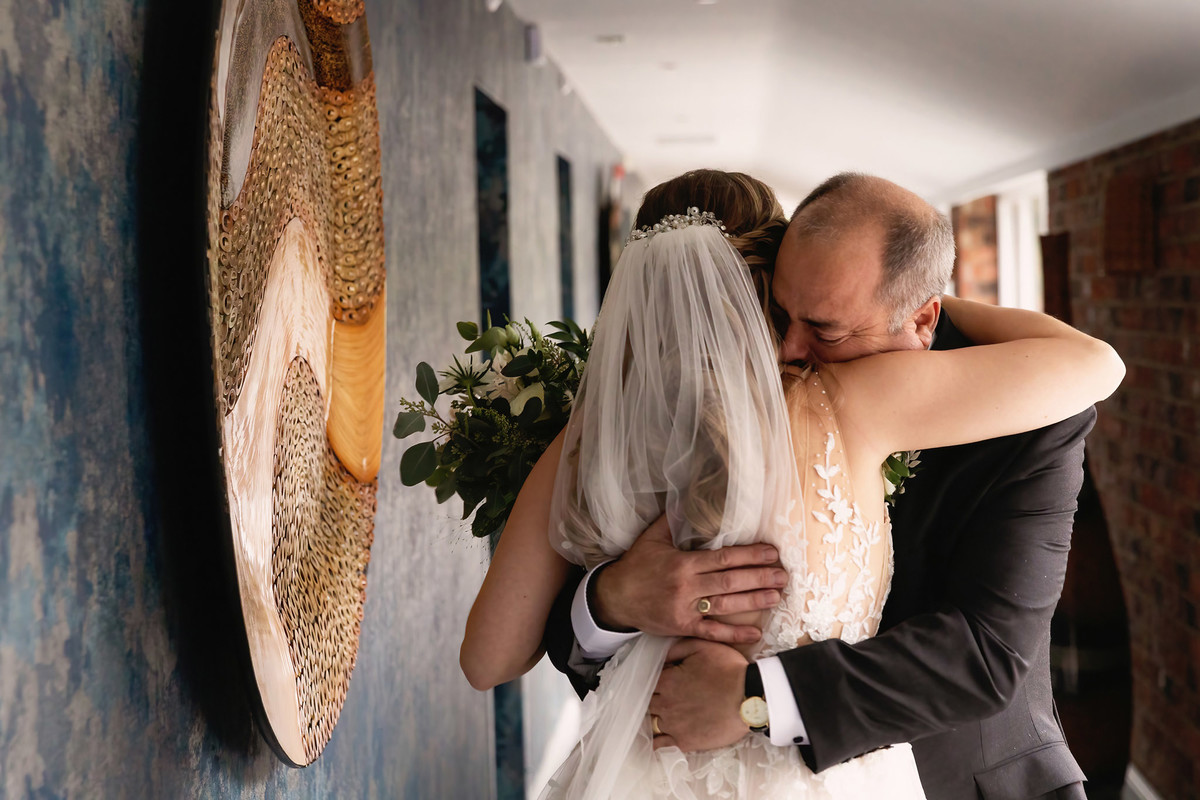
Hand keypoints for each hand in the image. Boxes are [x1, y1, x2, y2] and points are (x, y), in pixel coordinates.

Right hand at [591, 515, 785, 644]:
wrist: (614, 598)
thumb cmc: (635, 566)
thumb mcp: (651, 538)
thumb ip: (671, 520)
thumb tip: (687, 498)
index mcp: (683, 563)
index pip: (724, 558)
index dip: (750, 555)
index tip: (771, 553)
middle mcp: (687, 587)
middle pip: (730, 581)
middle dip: (760, 577)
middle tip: (783, 575)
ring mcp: (686, 609)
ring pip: (726, 606)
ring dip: (754, 601)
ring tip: (777, 596)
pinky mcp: (683, 627)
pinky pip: (712, 632)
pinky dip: (734, 635)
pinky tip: (754, 634)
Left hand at [648, 639, 749, 751]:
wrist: (751, 698)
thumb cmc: (729, 669)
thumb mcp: (702, 646)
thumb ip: (677, 648)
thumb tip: (660, 654)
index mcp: (668, 680)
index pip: (647, 679)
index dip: (654, 679)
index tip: (661, 679)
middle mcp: (665, 703)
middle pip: (647, 701)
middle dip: (653, 697)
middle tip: (662, 695)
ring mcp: (673, 724)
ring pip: (651, 721)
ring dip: (654, 716)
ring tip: (662, 714)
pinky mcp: (684, 741)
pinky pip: (659, 744)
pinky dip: (656, 740)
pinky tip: (659, 735)